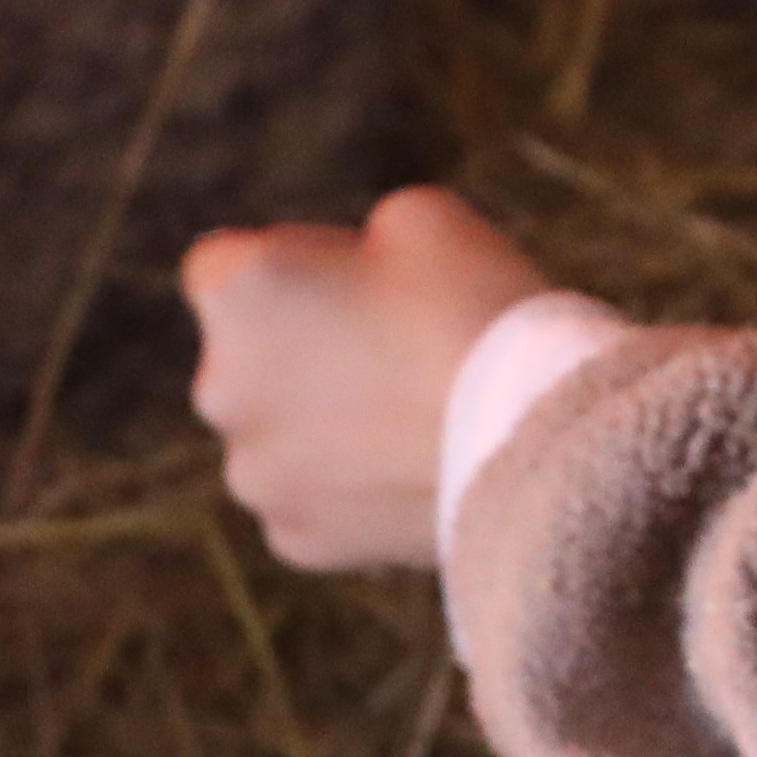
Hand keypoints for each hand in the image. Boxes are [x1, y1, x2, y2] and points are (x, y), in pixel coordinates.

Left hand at [185, 185, 554, 573]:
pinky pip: (312, 500)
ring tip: (415, 415)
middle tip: (395, 348)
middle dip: (300, 349)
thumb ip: (355, 243)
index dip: (293, 266)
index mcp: (236, 290)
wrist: (538, 442)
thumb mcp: (419, 218)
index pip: (223, 266)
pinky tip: (412, 470)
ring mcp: (253, 473)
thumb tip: (348, 285)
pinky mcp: (294, 538)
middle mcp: (218, 387)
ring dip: (322, 423)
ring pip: (279, 435)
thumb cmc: (479, 308)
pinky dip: (350, 489)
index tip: (354, 279)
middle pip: (246, 357)